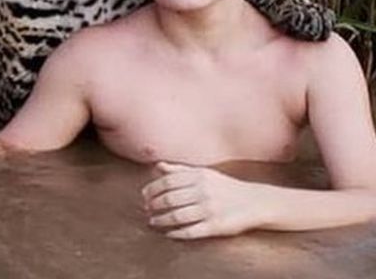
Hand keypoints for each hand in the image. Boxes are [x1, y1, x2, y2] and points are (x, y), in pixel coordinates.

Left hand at [142, 162, 267, 239]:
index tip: (144, 196)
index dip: (152, 189)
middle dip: (154, 205)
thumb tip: (158, 166)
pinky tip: (169, 234)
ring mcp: (209, 210)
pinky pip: (191, 231)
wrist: (256, 202)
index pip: (167, 182)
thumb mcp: (204, 173)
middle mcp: (203, 192)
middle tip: (146, 209)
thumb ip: (180, 170)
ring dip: (161, 220)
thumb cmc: (226, 187)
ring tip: (153, 221)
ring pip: (177, 216)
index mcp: (198, 177)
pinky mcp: (216, 226)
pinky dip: (177, 233)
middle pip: (169, 199)